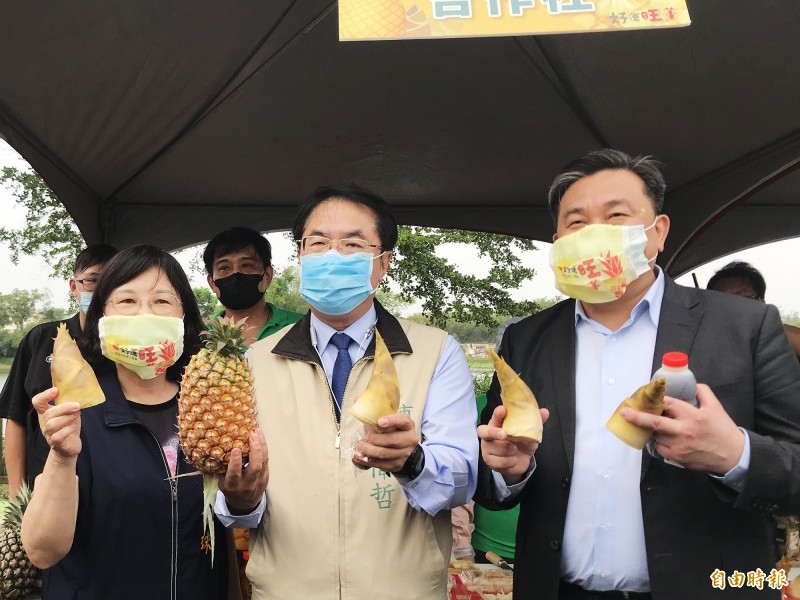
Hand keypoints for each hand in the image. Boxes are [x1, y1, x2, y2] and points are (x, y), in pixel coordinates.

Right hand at [33, 387, 81, 460]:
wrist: (69, 447)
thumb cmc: (68, 427)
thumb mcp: (68, 412)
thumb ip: (68, 403)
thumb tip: (78, 391)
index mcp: (46, 413)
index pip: (37, 402)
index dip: (44, 395)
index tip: (56, 390)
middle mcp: (45, 423)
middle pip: (48, 413)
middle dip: (64, 408)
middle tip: (77, 405)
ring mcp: (49, 434)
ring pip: (52, 424)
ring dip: (67, 418)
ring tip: (77, 414)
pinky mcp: (56, 443)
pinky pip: (58, 436)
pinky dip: (67, 429)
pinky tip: (74, 426)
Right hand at [219, 429, 268, 512]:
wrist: (245, 505)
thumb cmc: (230, 489)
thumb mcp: (222, 483)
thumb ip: (221, 470)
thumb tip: (213, 449)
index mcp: (233, 487)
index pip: (235, 475)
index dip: (236, 462)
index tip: (235, 449)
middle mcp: (247, 484)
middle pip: (254, 468)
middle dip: (254, 451)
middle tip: (252, 436)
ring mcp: (258, 481)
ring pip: (263, 463)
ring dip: (261, 446)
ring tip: (257, 432)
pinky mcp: (266, 476)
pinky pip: (266, 460)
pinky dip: (264, 448)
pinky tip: (261, 436)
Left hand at [352, 413, 418, 473]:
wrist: (406, 452)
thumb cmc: (393, 432)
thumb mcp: (389, 420)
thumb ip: (375, 411)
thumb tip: (357, 399)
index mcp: (408, 425)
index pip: (403, 420)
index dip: (392, 420)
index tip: (379, 422)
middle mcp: (409, 439)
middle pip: (391, 440)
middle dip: (374, 439)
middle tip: (364, 437)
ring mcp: (404, 454)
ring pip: (384, 453)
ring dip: (368, 450)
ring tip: (359, 447)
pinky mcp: (397, 465)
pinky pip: (381, 464)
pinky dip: (368, 461)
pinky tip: (359, 457)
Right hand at [478, 405, 549, 484]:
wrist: (519, 463)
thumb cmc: (521, 443)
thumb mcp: (529, 432)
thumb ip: (535, 422)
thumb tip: (545, 411)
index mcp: (497, 424)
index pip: (494, 417)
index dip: (497, 414)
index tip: (503, 410)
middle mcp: (489, 435)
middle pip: (483, 431)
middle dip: (494, 432)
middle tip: (504, 434)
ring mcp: (487, 448)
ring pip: (496, 448)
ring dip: (509, 451)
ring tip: (515, 450)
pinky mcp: (489, 461)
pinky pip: (500, 462)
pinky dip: (510, 462)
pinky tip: (513, 460)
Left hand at [621, 383, 744, 473]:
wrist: (732, 456)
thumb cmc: (723, 430)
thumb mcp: (715, 407)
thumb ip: (702, 392)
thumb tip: (690, 384)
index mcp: (693, 416)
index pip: (668, 404)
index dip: (655, 399)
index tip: (644, 396)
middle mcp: (683, 431)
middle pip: (655, 423)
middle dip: (637, 417)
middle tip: (624, 412)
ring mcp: (678, 446)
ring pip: (656, 435)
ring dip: (652, 429)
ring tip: (655, 424)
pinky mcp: (677, 458)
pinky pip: (659, 448)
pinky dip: (658, 442)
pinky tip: (664, 437)